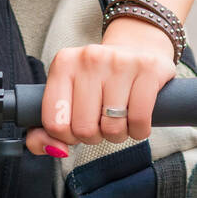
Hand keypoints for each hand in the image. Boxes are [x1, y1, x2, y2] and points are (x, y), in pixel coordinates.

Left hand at [24, 18, 177, 156]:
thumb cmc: (100, 80)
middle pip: (84, 129)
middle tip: (101, 121)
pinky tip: (136, 118)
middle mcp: (89, 58)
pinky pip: (139, 122)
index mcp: (64, 64)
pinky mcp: (147, 69)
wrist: (138, 48)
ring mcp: (119, 62)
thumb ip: (50, 126)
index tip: (76, 128)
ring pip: (113, 129)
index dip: (67, 137)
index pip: (54, 122)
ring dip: (118, 134)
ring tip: (119, 118)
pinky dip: (138, 131)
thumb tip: (54, 150)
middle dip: (94, 136)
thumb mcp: (70, 93)